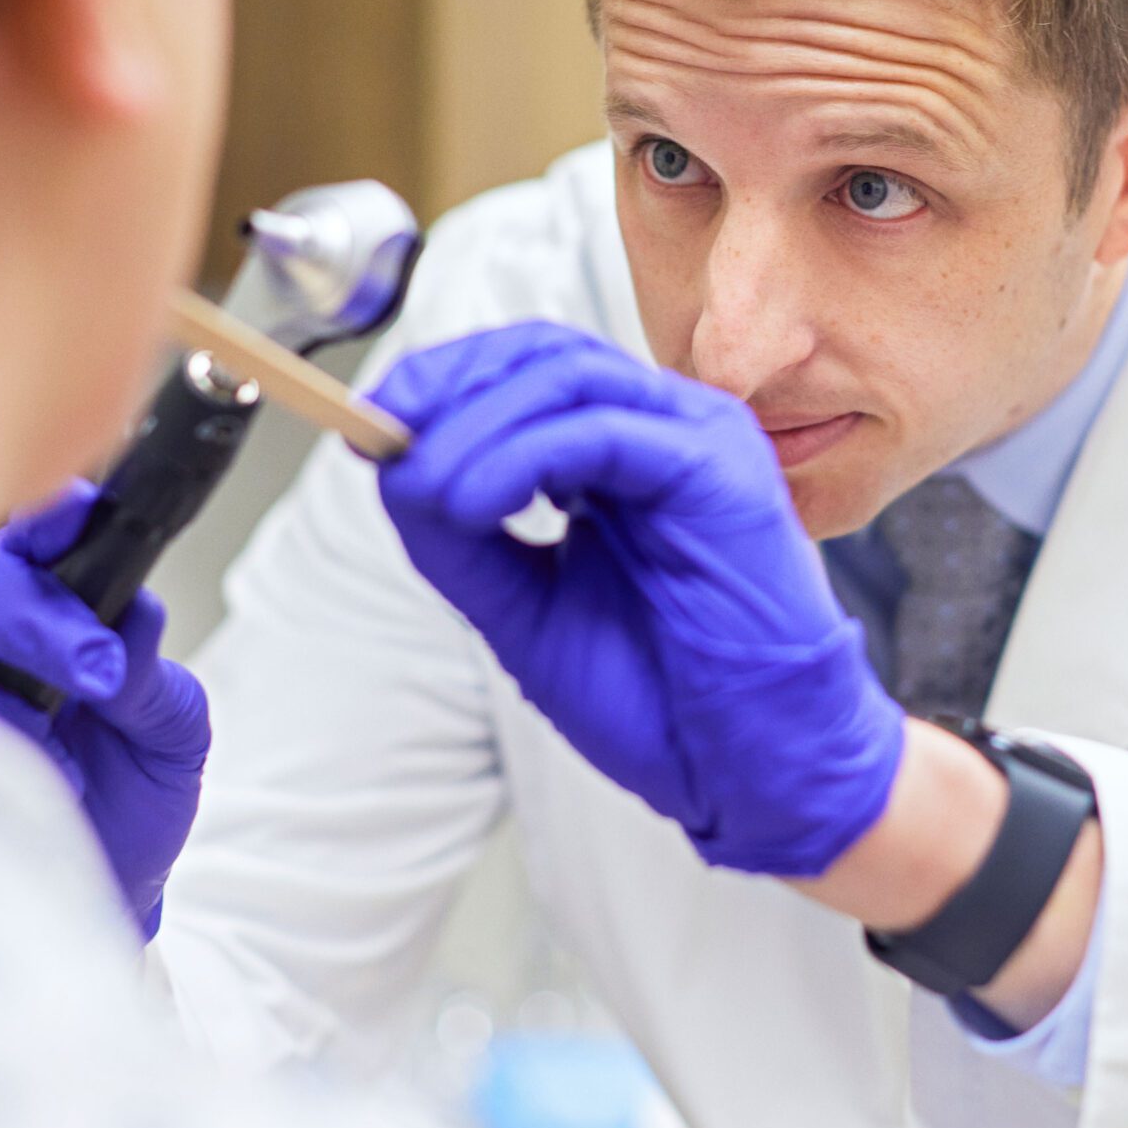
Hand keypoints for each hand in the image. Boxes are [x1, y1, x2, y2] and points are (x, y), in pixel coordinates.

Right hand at [0, 481, 210, 937]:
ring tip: (72, 722)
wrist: (106, 898)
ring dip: (9, 675)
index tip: (83, 526)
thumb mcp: (173, 731)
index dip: (52, 519)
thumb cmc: (132, 797)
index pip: (35, 534)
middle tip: (100, 669)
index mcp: (50, 609)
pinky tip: (36, 775)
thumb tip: (130, 623)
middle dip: (38, 611)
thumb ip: (150, 674)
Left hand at [366, 322, 904, 877]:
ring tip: (426, 491)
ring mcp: (703, 442)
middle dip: (450, 386)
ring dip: (474, 426)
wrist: (755, 773)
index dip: (446, 380)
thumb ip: (465, 541)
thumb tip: (394, 470)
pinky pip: (603, 434)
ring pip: (568, 378)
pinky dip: (519, 458)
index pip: (531, 368)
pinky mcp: (721, 474)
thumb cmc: (665, 699)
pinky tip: (473, 505)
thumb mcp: (528, 609)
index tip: (372, 424)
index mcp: (632, 452)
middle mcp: (672, 429)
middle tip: (385, 436)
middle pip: (544, 353)